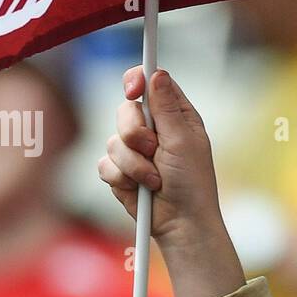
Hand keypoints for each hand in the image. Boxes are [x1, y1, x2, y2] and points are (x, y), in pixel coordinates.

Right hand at [98, 67, 245, 296]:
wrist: (181, 223)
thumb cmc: (192, 183)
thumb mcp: (183, 141)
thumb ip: (167, 108)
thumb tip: (158, 73)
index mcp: (174, 116)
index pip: (149, 84)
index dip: (137, 80)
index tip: (133, 89)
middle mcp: (152, 130)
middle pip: (124, 110)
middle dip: (135, 133)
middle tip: (153, 150)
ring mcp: (133, 151)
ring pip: (112, 140)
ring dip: (134, 164)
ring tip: (155, 180)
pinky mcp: (119, 172)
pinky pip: (104, 164)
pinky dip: (122, 178)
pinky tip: (139, 189)